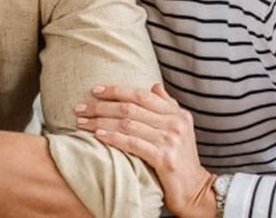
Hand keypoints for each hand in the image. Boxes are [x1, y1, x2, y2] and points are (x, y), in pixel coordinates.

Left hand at [74, 83, 216, 217]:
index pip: (141, 94)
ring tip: (82, 123)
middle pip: (130, 108)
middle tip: (80, 108)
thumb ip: (167, 105)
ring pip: (127, 124)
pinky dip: (113, 138)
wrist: (195, 189)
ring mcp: (170, 140)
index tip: (95, 90)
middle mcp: (175, 122)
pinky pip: (133, 143)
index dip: (116, 90)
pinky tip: (98, 136)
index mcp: (177, 112)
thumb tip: (154, 85)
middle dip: (101, 106)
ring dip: (100, 122)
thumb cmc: (181, 158)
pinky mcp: (164, 158)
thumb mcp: (179, 128)